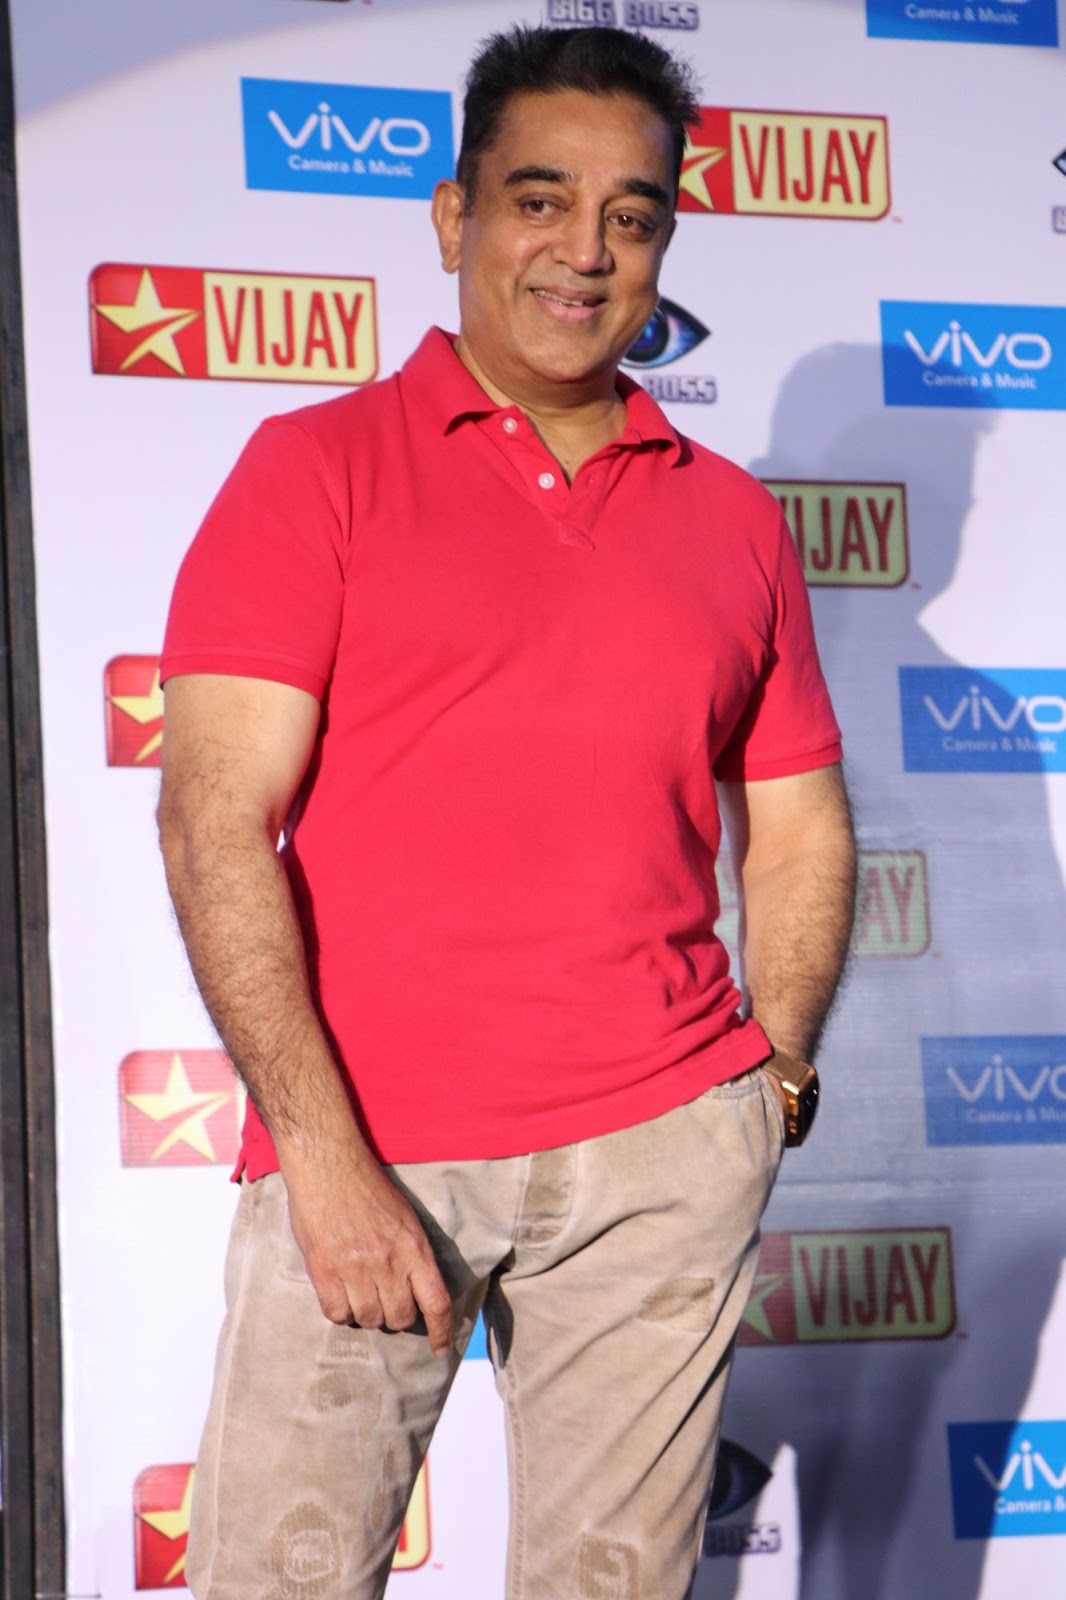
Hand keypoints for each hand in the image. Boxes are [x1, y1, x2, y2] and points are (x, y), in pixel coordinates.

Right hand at [281, 1147, 453, 1354]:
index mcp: (413, 1246)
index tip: (439, 1348)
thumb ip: (411, 1254)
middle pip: (400, 1317)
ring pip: (369, 1319)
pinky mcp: (324, 1272)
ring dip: (367, 1312)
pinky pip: (337, 1314)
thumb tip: (416, 1290)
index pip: (436, 1303)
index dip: (441, 1331)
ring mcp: (354, 1269)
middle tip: (385, 1298)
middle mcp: (388, 1262)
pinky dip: (340, 1310)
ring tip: (359, 1289)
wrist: (328, 1165)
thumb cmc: (367, 1187)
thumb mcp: (403, 1216)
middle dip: (396, 1315)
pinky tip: (339, 1291)